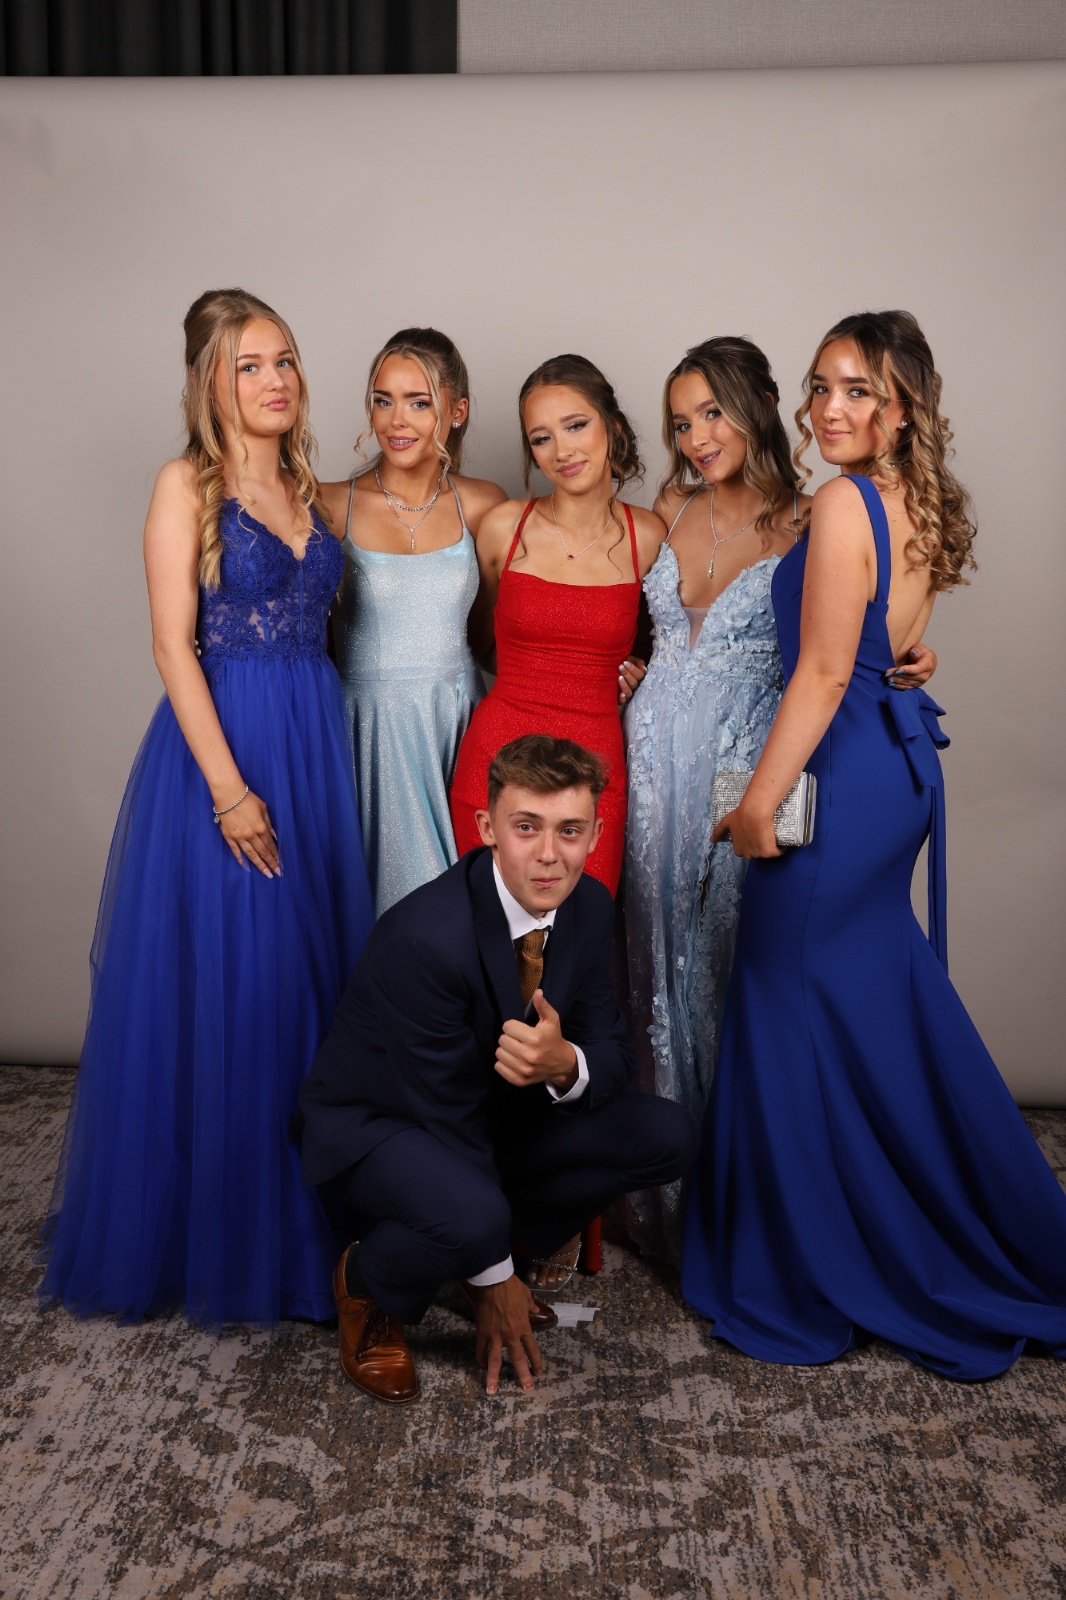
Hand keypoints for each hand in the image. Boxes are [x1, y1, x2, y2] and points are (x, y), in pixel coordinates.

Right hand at [218, 789, 279, 876]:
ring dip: (259, 865)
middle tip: (276, 874)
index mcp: (261, 828)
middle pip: (262, 852)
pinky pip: (235, 850)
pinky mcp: (228, 836)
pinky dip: (240, 859)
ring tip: (266, 874)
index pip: (270, 845)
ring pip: (251, 854)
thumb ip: (269, 823)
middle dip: (270, 863)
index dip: (276, 856)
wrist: (228, 795)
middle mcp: (251, 835)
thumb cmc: (248, 799)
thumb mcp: (263, 808)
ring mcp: (239, 837)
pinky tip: (245, 866)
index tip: (280, 865)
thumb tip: (274, 836)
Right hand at [469, 1274, 543, 1394]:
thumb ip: (531, 1307)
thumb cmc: (512, 1287)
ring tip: (491, 1391)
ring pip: (495, 1360)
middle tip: (526, 1390)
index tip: (538, 1374)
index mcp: (524, 1327)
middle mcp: (511, 1335)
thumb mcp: (527, 1296)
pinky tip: (481, 1365)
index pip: (532, 1349)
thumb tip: (536, 1310)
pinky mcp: (482, 1331)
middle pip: (517, 1360)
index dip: (535, 1362)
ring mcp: (495, 1335)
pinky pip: (480, 1348)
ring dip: (493, 1376)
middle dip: (522, 1376)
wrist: (494, 1280)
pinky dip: (481, 1358)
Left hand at [495, 991, 578, 1091]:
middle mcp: (529, 1055)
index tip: (520, 1029)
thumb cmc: (553, 1038)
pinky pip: (499, 1068)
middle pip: (502, 1040)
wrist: (562, 1064)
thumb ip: (543, 1006)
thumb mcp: (551, 1020)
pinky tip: (513, 1059)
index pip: (507, 1027)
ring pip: (499, 1054)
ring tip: (515, 1049)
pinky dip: (503, 1063)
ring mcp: (524, 1069)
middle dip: (509, 1037)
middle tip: (518, 1039)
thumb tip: (537, 992)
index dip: (513, 1026)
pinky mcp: (520, 1080)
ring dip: (505, 1050)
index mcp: (535, 1038)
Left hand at [618, 655, 645, 705]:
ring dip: (625, 685)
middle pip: (634, 683)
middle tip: (620, 667)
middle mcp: (633, 685)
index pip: (640, 675)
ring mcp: (626, 692)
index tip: (625, 663)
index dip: (633, 669)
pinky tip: (621, 694)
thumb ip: (637, 662)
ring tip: (619, 678)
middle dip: (627, 675)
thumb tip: (644, 669)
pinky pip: (623, 701)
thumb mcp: (629, 659)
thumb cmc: (619, 663)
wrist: (607, 666)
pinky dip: (623, 699)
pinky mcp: (619, 698)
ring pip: (629, 692)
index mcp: (637, 676)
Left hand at [711, 803, 782, 859]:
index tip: (753, 834)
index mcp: (738, 849)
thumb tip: (711, 840)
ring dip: (770, 847)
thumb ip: (719, 831)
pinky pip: (778, 852)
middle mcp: (748, 854)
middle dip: (759, 847)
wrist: (755, 812)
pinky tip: (781, 841)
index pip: (743, 850)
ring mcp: (759, 854)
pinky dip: (780, 848)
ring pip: (766, 853)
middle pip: (755, 854)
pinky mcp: (770, 852)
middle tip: (763, 834)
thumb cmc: (741, 815)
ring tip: (772, 836)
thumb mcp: (727, 822)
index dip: (748, 843)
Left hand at [885, 642, 936, 688]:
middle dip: (898, 675)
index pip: (917, 669)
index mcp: (927, 665)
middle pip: (911, 677)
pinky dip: (898, 686)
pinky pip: (906, 687)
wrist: (928, 662)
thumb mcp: (921, 648)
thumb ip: (917, 650)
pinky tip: (891, 684)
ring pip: (907, 683)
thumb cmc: (922, 653)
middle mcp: (925, 675)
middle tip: (887, 673)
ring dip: (897, 681)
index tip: (897, 670)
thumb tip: (913, 652)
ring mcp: (920, 682)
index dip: (907, 670)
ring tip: (888, 678)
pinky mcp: (915, 685)